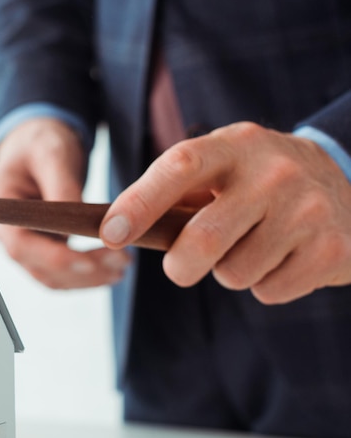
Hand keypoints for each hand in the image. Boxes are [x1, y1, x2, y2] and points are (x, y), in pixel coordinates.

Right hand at [0, 117, 130, 288]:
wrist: (37, 146)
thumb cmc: (40, 144)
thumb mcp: (52, 153)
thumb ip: (62, 187)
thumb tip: (79, 222)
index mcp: (0, 212)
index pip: (21, 246)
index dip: (54, 258)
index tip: (89, 262)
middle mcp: (7, 236)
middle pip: (40, 268)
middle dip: (81, 272)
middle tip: (120, 263)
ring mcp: (25, 247)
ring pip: (53, 277)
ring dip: (88, 279)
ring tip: (122, 267)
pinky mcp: (43, 251)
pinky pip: (62, 273)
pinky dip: (87, 276)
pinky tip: (113, 269)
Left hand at [100, 121, 350, 303]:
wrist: (346, 183)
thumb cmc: (258, 183)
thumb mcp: (223, 169)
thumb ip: (175, 194)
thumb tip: (115, 231)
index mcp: (234, 146)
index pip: (178, 168)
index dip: (139, 203)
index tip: (110, 234)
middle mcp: (274, 173)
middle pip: (203, 239)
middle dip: (181, 266)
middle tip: (182, 267)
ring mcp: (307, 210)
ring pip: (234, 274)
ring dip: (231, 272)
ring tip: (252, 247)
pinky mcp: (331, 248)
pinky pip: (269, 291)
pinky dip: (265, 284)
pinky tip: (282, 258)